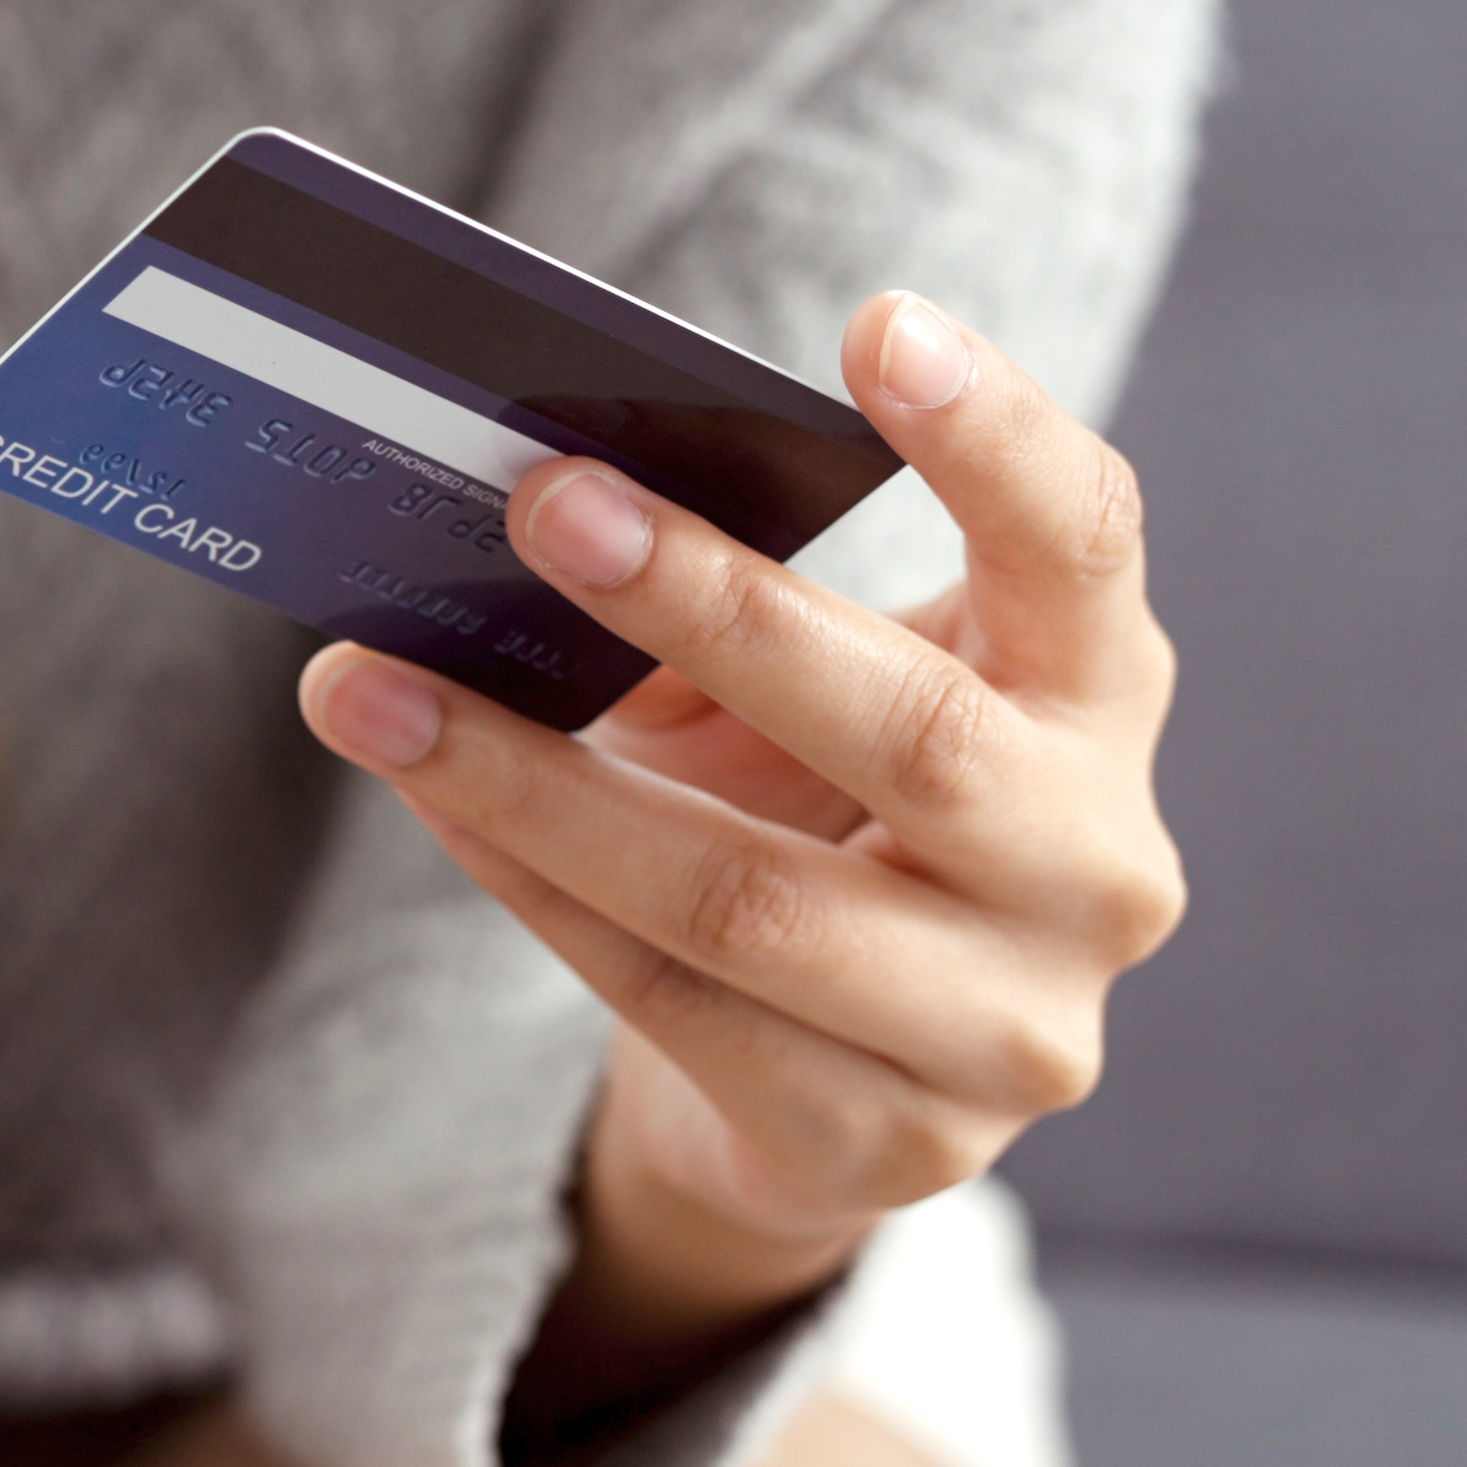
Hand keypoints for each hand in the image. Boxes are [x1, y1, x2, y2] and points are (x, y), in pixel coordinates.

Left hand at [299, 291, 1183, 1337]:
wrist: (832, 1083)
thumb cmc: (808, 815)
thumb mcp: (800, 696)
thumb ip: (721, 609)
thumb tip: (521, 521)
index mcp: (1097, 699)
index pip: (1084, 542)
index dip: (992, 434)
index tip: (877, 322)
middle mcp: (1098, 865)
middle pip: (909, 730)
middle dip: (710, 606)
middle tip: (539, 500)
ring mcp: (1009, 1029)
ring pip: (748, 898)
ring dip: (530, 781)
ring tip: (369, 687)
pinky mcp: (885, 1145)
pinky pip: (667, 1000)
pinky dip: (526, 883)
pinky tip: (426, 799)